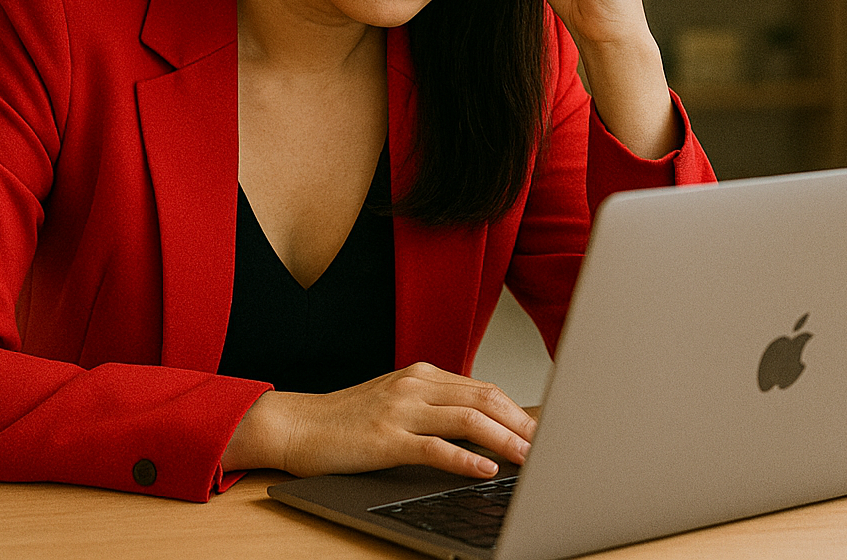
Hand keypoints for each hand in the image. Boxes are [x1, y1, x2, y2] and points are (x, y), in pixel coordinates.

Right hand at [221, 362, 534, 478]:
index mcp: (422, 376)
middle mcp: (415, 386)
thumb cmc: (346, 421)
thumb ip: (434, 407)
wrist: (296, 425)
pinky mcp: (385, 438)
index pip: (483, 388)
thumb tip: (480, 425)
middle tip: (549, 445)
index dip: (518, 409)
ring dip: (505, 440)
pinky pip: (434, 447)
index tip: (543, 429)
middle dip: (521, 423)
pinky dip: (464, 459)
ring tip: (530, 459)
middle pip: (484, 398)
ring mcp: (400, 410)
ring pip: (467, 419)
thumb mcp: (396, 403)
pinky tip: (485, 470)